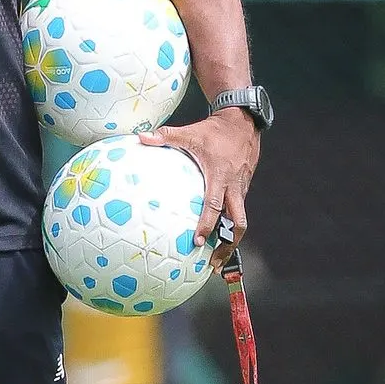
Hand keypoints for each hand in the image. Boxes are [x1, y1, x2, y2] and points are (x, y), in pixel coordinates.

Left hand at [140, 109, 260, 269]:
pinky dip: (231, 224)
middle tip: (214, 262)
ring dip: (231, 240)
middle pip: (237, 224)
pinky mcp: (244, 187)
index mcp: (220, 176)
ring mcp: (241, 188)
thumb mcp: (190, 132)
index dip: (207, 225)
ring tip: (218, 258)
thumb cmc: (215, 130)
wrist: (243, 122)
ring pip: (240, 220)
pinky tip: (220, 233)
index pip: (214, 206)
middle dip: (228, 246)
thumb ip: (166, 136)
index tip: (199, 241)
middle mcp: (234, 186)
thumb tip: (140, 137)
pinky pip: (238, 210)